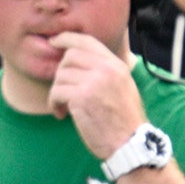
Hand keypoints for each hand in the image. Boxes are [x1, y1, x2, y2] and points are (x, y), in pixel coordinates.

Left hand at [46, 32, 146, 158]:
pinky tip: (61, 114)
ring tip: (64, 107)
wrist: (130, 144)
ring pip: (60, 76)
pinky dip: (54, 104)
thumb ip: (103, 71)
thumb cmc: (122, 120)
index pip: (87, 41)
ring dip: (57, 92)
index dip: (67, 38)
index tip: (54, 41)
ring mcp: (94, 82)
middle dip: (61, 73)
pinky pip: (55, 92)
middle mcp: (107, 69)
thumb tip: (75, 58)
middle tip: (63, 90)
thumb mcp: (121, 87)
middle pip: (69, 57)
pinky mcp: (81, 97)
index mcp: (117, 65)